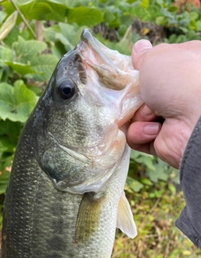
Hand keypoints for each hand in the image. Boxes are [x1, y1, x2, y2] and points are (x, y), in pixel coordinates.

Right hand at [127, 40, 200, 167]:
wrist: (196, 121)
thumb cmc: (179, 80)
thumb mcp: (157, 58)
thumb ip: (144, 55)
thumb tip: (139, 47)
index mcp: (185, 66)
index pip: (157, 66)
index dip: (142, 70)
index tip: (133, 72)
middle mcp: (179, 93)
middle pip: (142, 93)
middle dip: (134, 96)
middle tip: (137, 96)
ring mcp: (172, 118)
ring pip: (136, 116)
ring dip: (138, 115)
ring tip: (151, 115)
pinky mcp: (163, 141)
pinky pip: (138, 136)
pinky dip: (140, 133)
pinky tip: (154, 130)